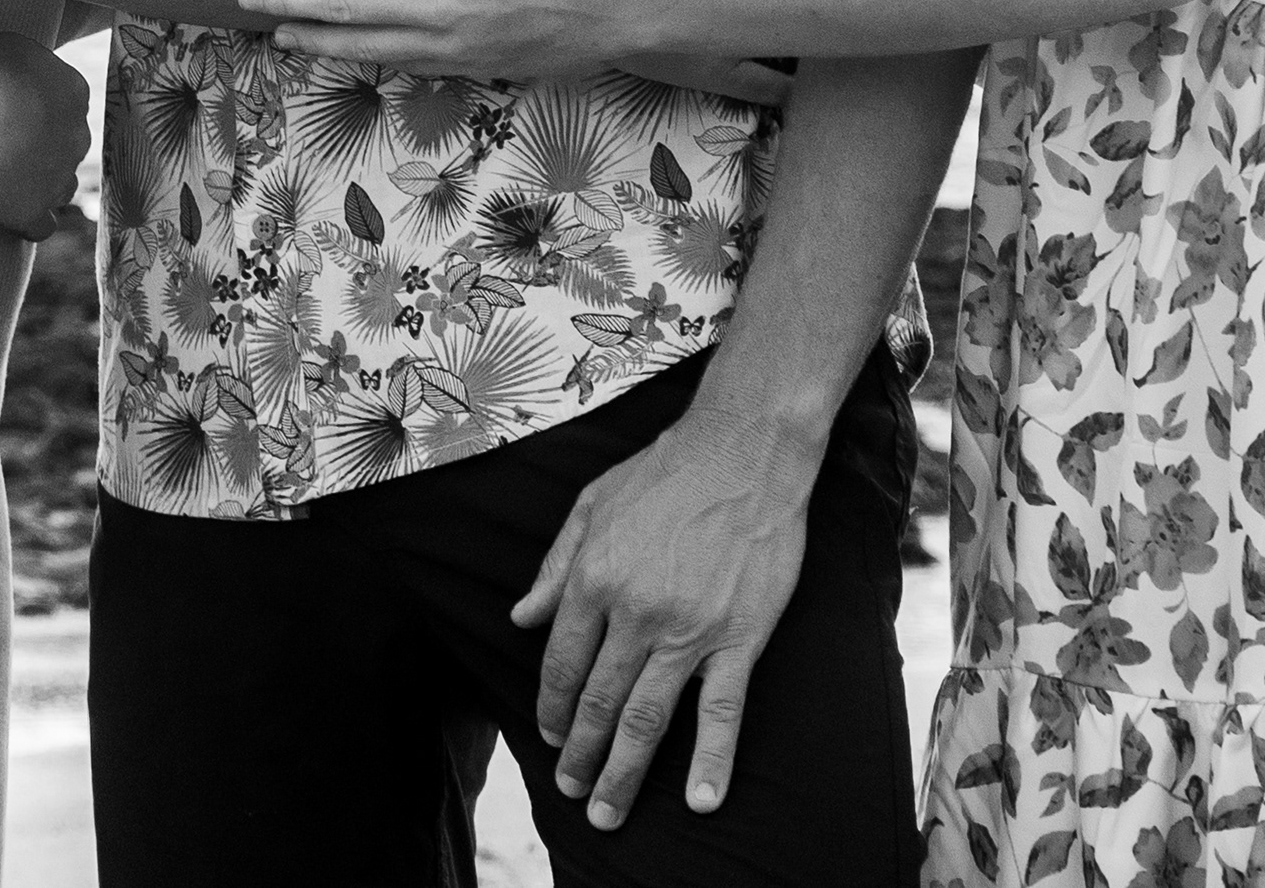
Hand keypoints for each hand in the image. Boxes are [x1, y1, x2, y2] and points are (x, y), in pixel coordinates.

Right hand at [0, 31, 91, 240]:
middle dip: (46, 148)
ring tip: (9, 182)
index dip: (41, 111)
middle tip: (7, 145)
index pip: (67, 105)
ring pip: (62, 187)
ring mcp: (59, 177)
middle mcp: (77, 137)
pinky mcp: (34, 211)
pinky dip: (29, 221)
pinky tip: (11, 216)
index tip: (14, 111)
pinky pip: (42, 225)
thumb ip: (27, 62)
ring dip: (42, 186)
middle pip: (69, 147)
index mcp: (74, 93)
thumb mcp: (10, 45)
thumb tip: (21, 71)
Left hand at [239, 0, 634, 84]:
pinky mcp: (463, 66)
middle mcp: (434, 3)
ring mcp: (447, 41)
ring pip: (363, 44)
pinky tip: (337, 51)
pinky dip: (358, 57)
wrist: (614, 6)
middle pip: (343, 5)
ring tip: (277, 31)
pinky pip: (398, 63)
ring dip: (314, 37)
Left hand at [518, 404, 822, 828]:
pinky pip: (723, 711)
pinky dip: (710, 760)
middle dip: (579, 754)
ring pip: (647, 717)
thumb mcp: (592, 505)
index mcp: (594, 578)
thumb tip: (521, 618)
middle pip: (597, 701)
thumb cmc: (665, 472)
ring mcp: (689, 630)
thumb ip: (554, 566)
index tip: (549, 737)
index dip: (551, 707)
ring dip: (623, 771)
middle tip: (572, 792)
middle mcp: (635, 612)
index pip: (561, 663)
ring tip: (607, 812)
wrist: (743, 451)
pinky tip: (700, 799)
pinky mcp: (739, 637)